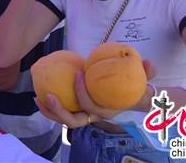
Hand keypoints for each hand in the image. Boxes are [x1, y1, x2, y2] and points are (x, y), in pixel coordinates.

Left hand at [35, 60, 156, 127]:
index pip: (91, 108)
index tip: (78, 73)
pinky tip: (39, 90)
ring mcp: (83, 115)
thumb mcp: (144, 80)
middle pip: (73, 122)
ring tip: (37, 97)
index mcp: (106, 111)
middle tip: (49, 96)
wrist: (130, 97)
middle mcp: (93, 117)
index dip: (83, 94)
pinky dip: (49, 104)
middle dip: (59, 112)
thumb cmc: (134, 87)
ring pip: (63, 119)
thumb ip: (147, 73)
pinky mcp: (75, 109)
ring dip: (49, 110)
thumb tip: (148, 63)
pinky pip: (61, 110)